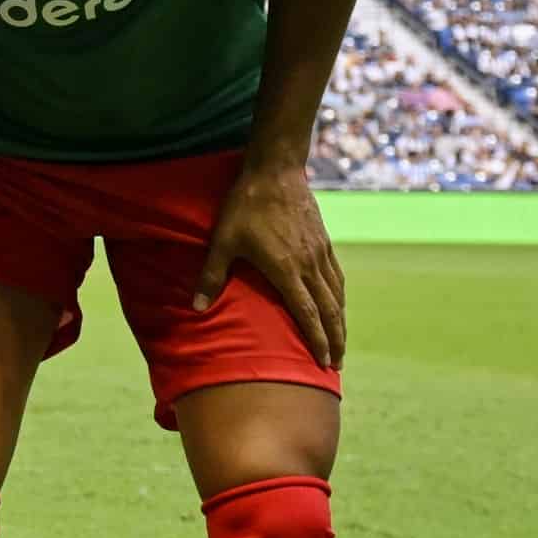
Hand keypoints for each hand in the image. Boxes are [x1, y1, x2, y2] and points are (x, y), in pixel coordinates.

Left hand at [202, 156, 343, 366]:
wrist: (275, 172)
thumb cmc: (244, 206)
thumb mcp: (222, 240)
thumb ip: (211, 275)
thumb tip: (196, 307)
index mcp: (286, 269)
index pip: (308, 313)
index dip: (317, 340)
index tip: (323, 362)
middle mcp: (309, 265)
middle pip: (330, 310)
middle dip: (334, 340)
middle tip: (336, 365)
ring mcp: (320, 253)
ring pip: (337, 295)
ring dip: (341, 322)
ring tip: (340, 343)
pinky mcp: (324, 242)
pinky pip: (337, 276)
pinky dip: (340, 297)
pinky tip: (338, 305)